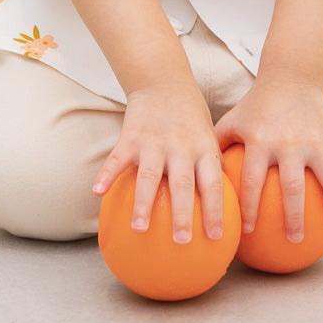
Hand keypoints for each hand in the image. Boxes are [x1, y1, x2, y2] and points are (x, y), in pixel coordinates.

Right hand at [93, 81, 224, 243]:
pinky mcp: (131, 135)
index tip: (216, 237)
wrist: (163, 80)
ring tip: (139, 229)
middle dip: (182, 214)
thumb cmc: (190, 116)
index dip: (215, 210)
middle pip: (182, 183)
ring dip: (143, 202)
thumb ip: (213, 167)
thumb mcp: (209, 136)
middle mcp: (180, 146)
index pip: (213, 183)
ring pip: (149, 175)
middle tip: (182, 241)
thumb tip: (225, 207)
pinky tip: (97, 193)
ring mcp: (154, 141)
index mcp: (203, 148)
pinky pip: (117, 158)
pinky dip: (107, 174)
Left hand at [214, 74, 322, 240]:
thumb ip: (217, 151)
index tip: (247, 231)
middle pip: (292, 187)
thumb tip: (203, 188)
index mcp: (260, 141)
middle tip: (293, 240)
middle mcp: (288, 142)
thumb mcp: (232, 122)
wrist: (289, 77)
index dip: (249, 208)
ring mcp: (314, 139)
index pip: (252, 181)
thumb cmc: (255, 106)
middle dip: (293, 217)